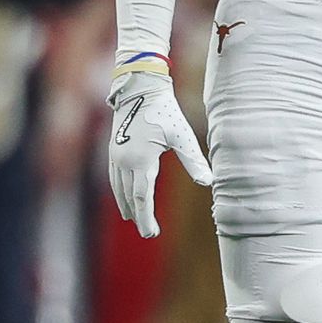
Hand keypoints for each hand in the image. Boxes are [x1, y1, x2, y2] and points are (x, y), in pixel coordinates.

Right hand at [107, 72, 212, 237]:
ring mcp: (116, 155)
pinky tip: (124, 196)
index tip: (152, 234)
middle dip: (139, 216)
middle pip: (130, 196)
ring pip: (119, 188)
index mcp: (142, 160)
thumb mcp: (182, 136)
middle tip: (149, 233)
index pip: (143, 197)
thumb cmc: (165, 111)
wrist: (140, 88)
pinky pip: (114, 177)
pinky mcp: (113, 149)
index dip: (146, 217)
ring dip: (127, 205)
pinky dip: (119, 191)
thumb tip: (207, 182)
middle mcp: (125, 160)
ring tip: (135, 219)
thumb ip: (193, 160)